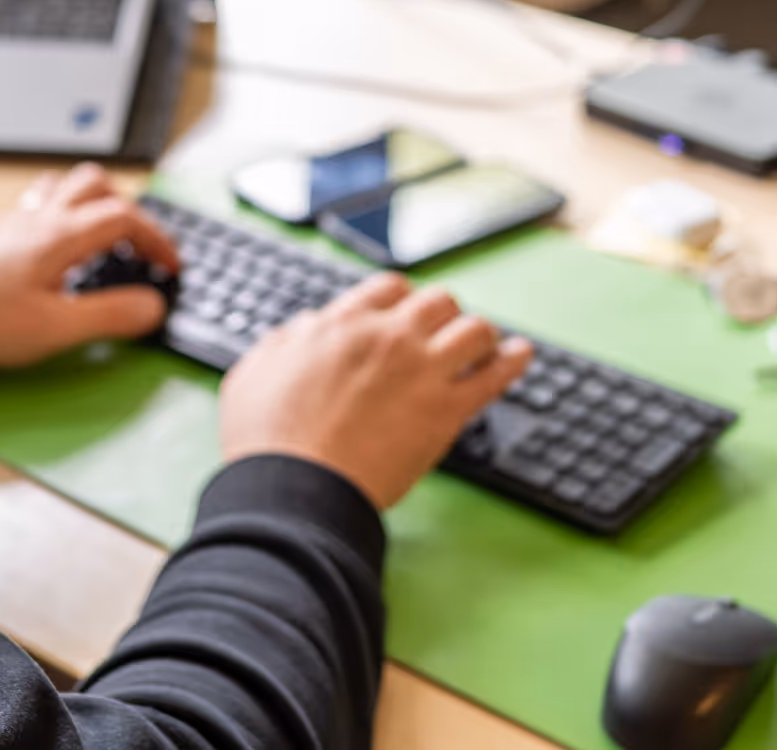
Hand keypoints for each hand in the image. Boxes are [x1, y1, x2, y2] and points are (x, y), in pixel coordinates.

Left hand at [0, 164, 179, 371]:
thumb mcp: (55, 329)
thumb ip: (110, 316)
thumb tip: (152, 306)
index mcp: (60, 237)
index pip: (124, 217)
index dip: (157, 239)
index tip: (170, 268)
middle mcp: (39, 221)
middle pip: (96, 185)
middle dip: (130, 210)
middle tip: (141, 247)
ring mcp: (16, 225)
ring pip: (65, 187)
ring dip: (95, 202)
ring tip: (107, 237)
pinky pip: (39, 204)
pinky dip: (63, 212)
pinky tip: (59, 246)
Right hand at [218, 274, 533, 510]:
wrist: (295, 488)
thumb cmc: (265, 440)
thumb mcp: (254, 373)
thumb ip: (284, 343)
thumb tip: (306, 328)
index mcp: (341, 324)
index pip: (388, 289)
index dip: (401, 299)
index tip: (405, 313)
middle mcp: (388, 337)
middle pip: (437, 301)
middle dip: (442, 314)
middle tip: (443, 333)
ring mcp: (422, 371)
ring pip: (473, 329)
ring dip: (478, 335)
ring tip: (483, 347)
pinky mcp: (446, 411)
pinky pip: (495, 374)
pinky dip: (513, 362)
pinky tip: (522, 356)